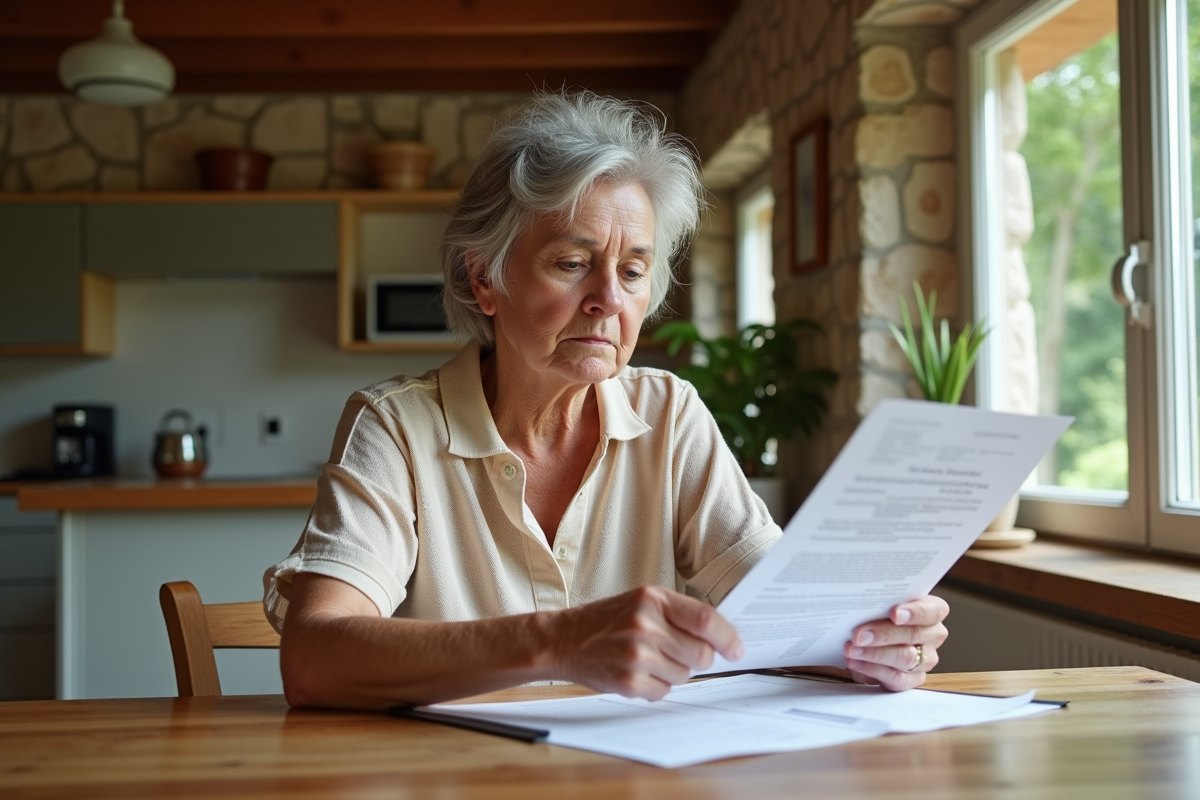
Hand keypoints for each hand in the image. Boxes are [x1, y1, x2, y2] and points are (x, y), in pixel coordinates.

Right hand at [546, 585, 744, 699]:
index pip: (706, 620)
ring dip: (674, 671)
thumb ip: (678, 613)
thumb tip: (721, 636)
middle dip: (699, 657)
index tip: (736, 649)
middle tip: (679, 651)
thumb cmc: (607, 620)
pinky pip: (665, 691)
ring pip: (685, 675)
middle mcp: (645, 625)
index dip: (728, 637)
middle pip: (701, 653)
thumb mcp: (641, 601)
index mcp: (652, 599)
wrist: (563, 640)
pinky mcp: (629, 681)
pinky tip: (638, 671)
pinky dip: (657, 686)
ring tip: (648, 657)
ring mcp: (637, 655)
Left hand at [843, 595, 948, 690]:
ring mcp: (926, 659)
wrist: (870, 638)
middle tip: (859, 635)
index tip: (894, 614)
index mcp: (933, 611)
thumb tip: (861, 602)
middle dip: (884, 634)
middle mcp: (933, 635)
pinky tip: (855, 662)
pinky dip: (872, 669)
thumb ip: (880, 602)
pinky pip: (896, 678)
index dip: (915, 612)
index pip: (933, 610)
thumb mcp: (882, 604)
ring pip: (905, 658)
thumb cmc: (879, 614)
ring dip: (874, 654)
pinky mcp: (913, 679)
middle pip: (914, 634)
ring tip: (851, 649)